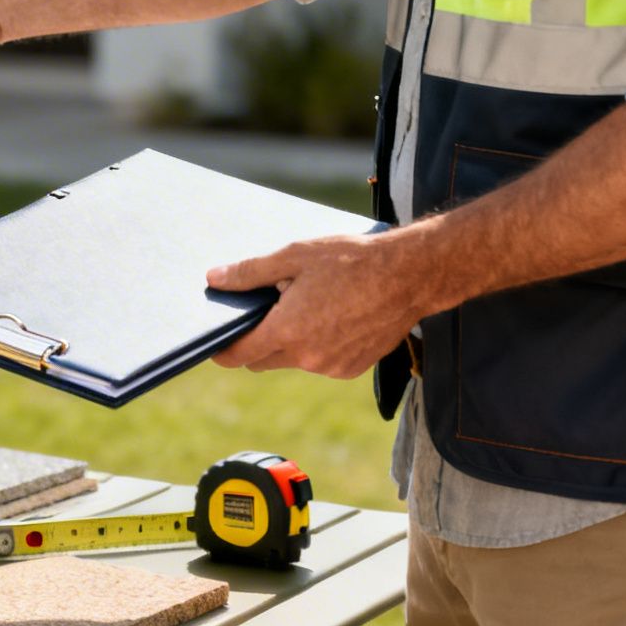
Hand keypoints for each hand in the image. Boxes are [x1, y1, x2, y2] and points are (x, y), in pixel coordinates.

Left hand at [206, 233, 431, 378]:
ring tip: (310, 306)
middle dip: (258, 341)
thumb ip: (250, 272)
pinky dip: (318, 346)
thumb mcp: (295, 256)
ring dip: (291, 342)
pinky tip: (334, 318)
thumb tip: (214, 279)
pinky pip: (321, 363)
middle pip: (263, 360)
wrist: (410, 275)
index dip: (224, 350)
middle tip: (268, 310)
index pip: (240, 354)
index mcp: (287, 331)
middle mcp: (307, 357)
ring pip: (294, 361)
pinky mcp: (352, 369)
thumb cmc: (352, 260)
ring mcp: (331, 367)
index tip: (217, 345)